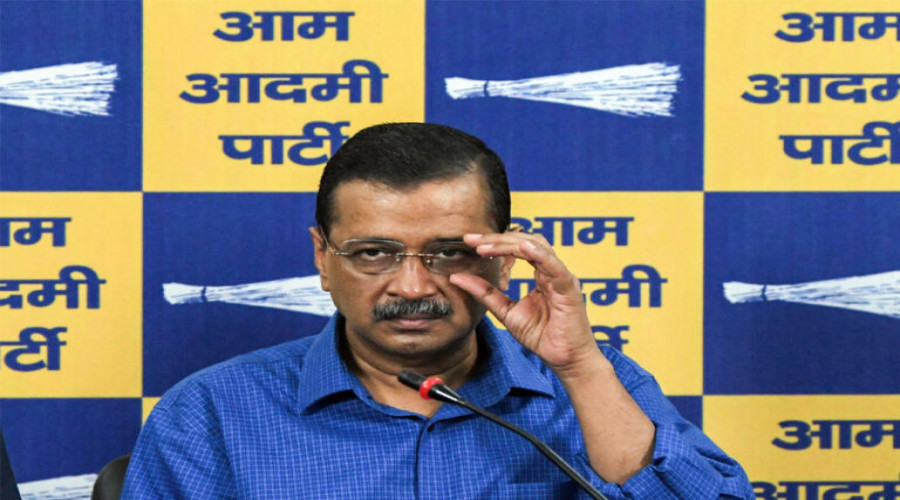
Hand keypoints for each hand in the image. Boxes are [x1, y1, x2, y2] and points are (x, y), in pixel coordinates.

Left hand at [450, 232, 602, 372]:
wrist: (564, 359)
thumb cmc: (542, 335)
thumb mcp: (506, 311)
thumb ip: (485, 293)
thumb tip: (456, 278)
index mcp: (541, 274)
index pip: (517, 249)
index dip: (494, 242)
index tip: (469, 241)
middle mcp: (552, 271)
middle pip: (525, 242)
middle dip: (496, 239)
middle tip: (471, 239)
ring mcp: (561, 277)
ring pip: (537, 248)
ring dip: (509, 244)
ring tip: (485, 245)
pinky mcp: (569, 288)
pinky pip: (555, 266)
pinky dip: (539, 254)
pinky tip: (522, 247)